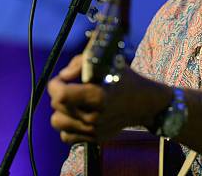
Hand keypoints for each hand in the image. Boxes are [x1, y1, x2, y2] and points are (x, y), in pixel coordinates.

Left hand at [48, 54, 170, 143]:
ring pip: (57, 122)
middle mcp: (94, 116)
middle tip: (69, 87)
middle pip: (57, 106)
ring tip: (72, 102)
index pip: (60, 95)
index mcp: (98, 96)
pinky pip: (66, 136)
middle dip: (59, 94)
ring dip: (61, 110)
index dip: (56, 84)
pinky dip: (68, 126)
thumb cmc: (126, 80)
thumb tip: (63, 75)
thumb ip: (80, 63)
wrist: (145, 103)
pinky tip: (77, 115)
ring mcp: (94, 130)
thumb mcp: (107, 62)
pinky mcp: (94, 138)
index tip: (62, 79)